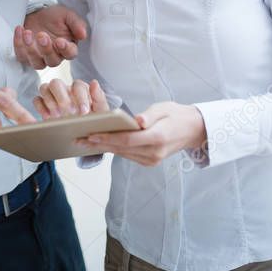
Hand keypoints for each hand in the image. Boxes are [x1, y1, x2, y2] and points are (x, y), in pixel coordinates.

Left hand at [14, 5, 87, 68]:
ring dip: (31, 50)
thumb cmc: (54, 16)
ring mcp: (39, 58)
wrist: (37, 13)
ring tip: (27, 33)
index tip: (59, 41)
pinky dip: (18, 44)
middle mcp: (54, 56)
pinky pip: (21, 56)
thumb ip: (76, 24)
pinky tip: (20, 30)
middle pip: (52, 61)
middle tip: (41, 35)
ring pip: (37, 63)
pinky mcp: (25, 56)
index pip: (70, 54)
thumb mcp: (67, 15)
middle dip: (46, 49)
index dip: (65, 49)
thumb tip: (83, 35)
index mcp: (67, 47)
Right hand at [33, 78, 109, 118]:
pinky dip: (40, 107)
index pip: (77, 85)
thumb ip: (99, 97)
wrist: (83, 133)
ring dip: (50, 101)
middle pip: (56, 83)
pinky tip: (48, 118)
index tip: (83, 112)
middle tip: (68, 112)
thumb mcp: (101, 111)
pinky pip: (36, 100)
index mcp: (80, 89)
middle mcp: (64, 89)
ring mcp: (52, 95)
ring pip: (44, 88)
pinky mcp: (43, 105)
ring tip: (57, 115)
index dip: (80, 97)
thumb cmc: (93, 120)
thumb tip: (94, 82)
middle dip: (61, 97)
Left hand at [76, 101, 206, 166]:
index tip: (91, 135)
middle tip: (79, 140)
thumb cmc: (175, 115)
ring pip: (122, 153)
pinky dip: (114, 149)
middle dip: (99, 144)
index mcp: (158, 137)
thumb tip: (137, 120)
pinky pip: (128, 155)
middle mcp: (154, 152)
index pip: (128, 139)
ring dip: (103, 148)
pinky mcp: (150, 161)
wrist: (192, 130)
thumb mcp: (163, 109)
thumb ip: (149, 115)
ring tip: (84, 142)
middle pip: (121, 148)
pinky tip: (100, 144)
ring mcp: (152, 160)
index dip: (108, 138)